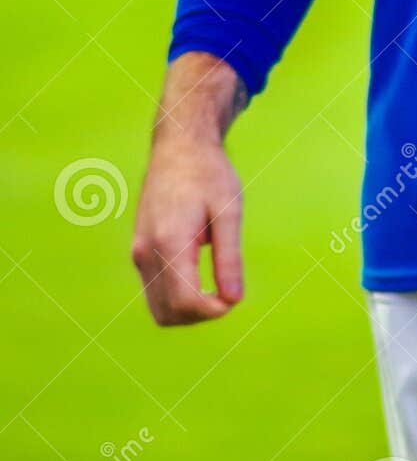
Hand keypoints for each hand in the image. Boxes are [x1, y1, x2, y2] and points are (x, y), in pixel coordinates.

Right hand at [131, 137, 243, 325]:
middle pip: (169, 313)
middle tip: (227, 291)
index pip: (185, 302)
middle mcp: (145, 252)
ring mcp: (138, 252)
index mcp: (169, 242)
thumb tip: (234, 300)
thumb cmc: (208, 173)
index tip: (234, 297)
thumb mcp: (228, 210)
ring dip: (188, 310)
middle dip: (201, 314)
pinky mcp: (138, 250)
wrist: (179, 145)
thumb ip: (229, 257)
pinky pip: (154, 291)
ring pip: (158, 308)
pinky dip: (177, 298)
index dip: (213, 311)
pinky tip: (200, 278)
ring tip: (215, 285)